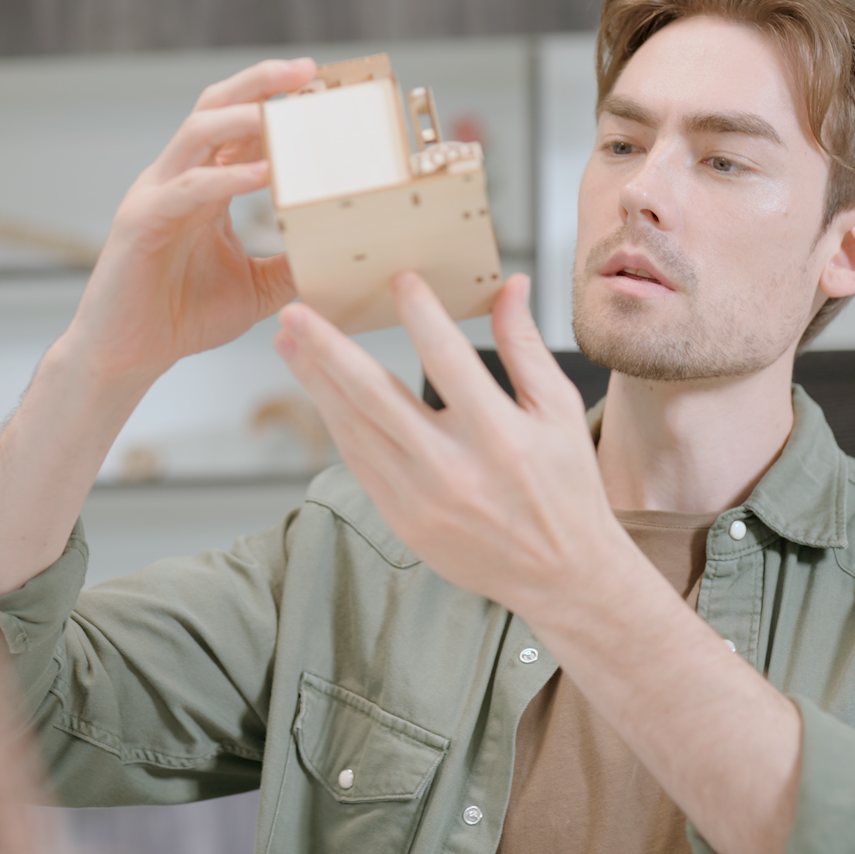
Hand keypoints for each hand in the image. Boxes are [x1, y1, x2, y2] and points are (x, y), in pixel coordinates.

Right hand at [64, 58, 316, 385]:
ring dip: (243, 117)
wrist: (128, 357)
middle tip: (306, 71)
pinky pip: (187, 189)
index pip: (238, 124)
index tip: (320, 82)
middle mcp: (177, 179)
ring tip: (284, 113)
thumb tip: (343, 252)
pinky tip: (265, 175)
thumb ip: (292, 262)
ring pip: (197, 133)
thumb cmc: (183, 316)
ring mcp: (155, 196)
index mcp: (203, 185)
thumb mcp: (257, 287)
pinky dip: (226, 178)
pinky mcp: (141, 223)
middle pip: (214, 107)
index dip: (275, 96)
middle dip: (259, 82)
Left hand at [272, 273, 624, 612]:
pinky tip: (317, 390)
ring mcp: (420, 499)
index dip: (421, 316)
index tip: (399, 279)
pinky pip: (357, 461)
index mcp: (500, 436)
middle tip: (294, 313)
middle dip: (329, 352)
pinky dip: (335, 422)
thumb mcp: (559, 410)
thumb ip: (525, 346)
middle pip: (376, 397)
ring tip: (289, 342)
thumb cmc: (565, 485)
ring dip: (316, 383)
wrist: (559, 574)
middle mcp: (453, 470)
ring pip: (354, 430)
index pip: (449, 361)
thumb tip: (510, 286)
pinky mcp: (401, 520)